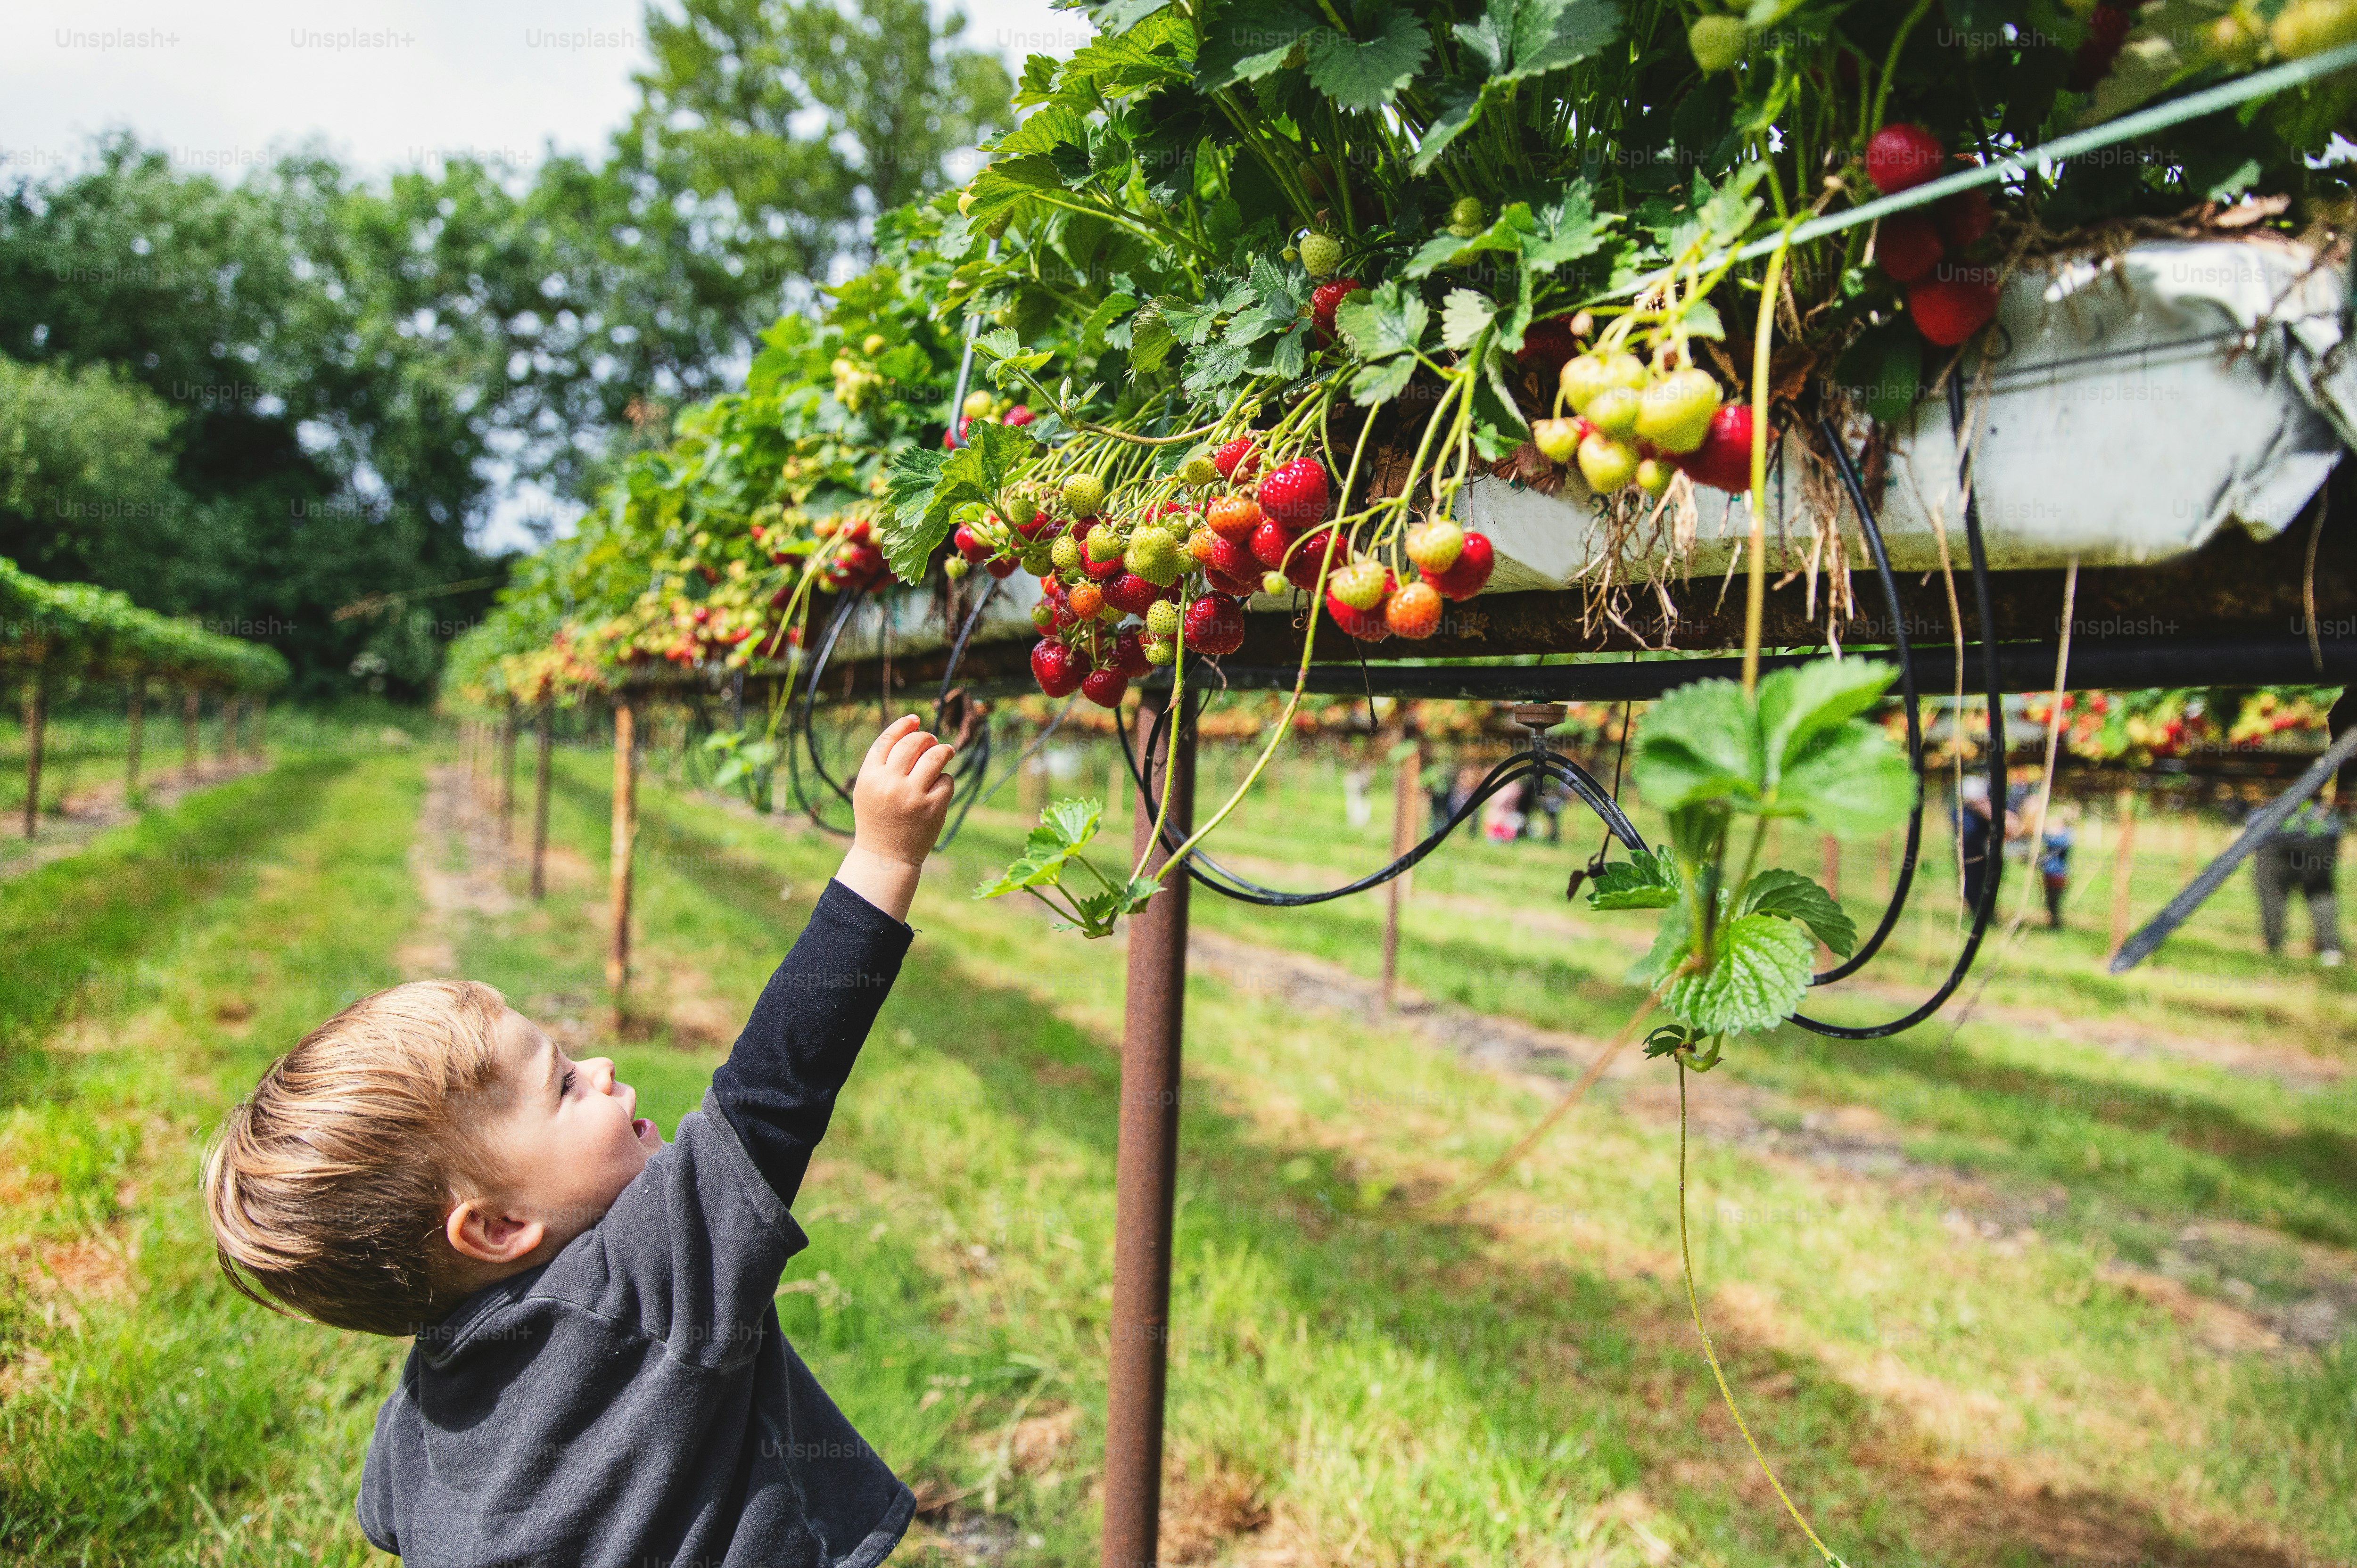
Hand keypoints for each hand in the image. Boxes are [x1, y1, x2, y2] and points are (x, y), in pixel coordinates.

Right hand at [835, 715, 954, 921]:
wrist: (885, 856)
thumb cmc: (878, 817)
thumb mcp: (869, 788)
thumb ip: (883, 761)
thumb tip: (912, 729)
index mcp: (870, 777)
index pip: (888, 739)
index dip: (903, 725)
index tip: (915, 719)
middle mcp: (890, 784)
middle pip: (913, 744)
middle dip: (926, 737)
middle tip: (932, 740)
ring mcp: (912, 796)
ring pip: (935, 757)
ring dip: (943, 751)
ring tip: (946, 752)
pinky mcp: (932, 808)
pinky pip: (946, 781)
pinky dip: (945, 781)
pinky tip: (939, 788)